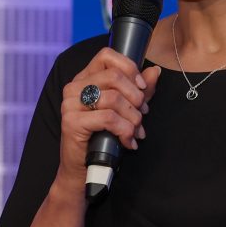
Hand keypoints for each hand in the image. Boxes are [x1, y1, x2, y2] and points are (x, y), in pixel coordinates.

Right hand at [54, 47, 160, 189]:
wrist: (84, 171)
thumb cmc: (104, 139)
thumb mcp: (126, 111)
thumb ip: (139, 91)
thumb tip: (155, 71)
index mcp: (84, 79)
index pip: (106, 56)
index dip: (129, 68)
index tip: (142, 88)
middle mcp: (74, 87)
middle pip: (114, 76)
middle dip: (136, 97)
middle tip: (142, 115)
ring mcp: (70, 104)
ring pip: (114, 98)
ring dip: (133, 118)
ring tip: (136, 132)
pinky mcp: (71, 122)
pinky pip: (108, 118)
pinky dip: (125, 130)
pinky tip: (127, 142)